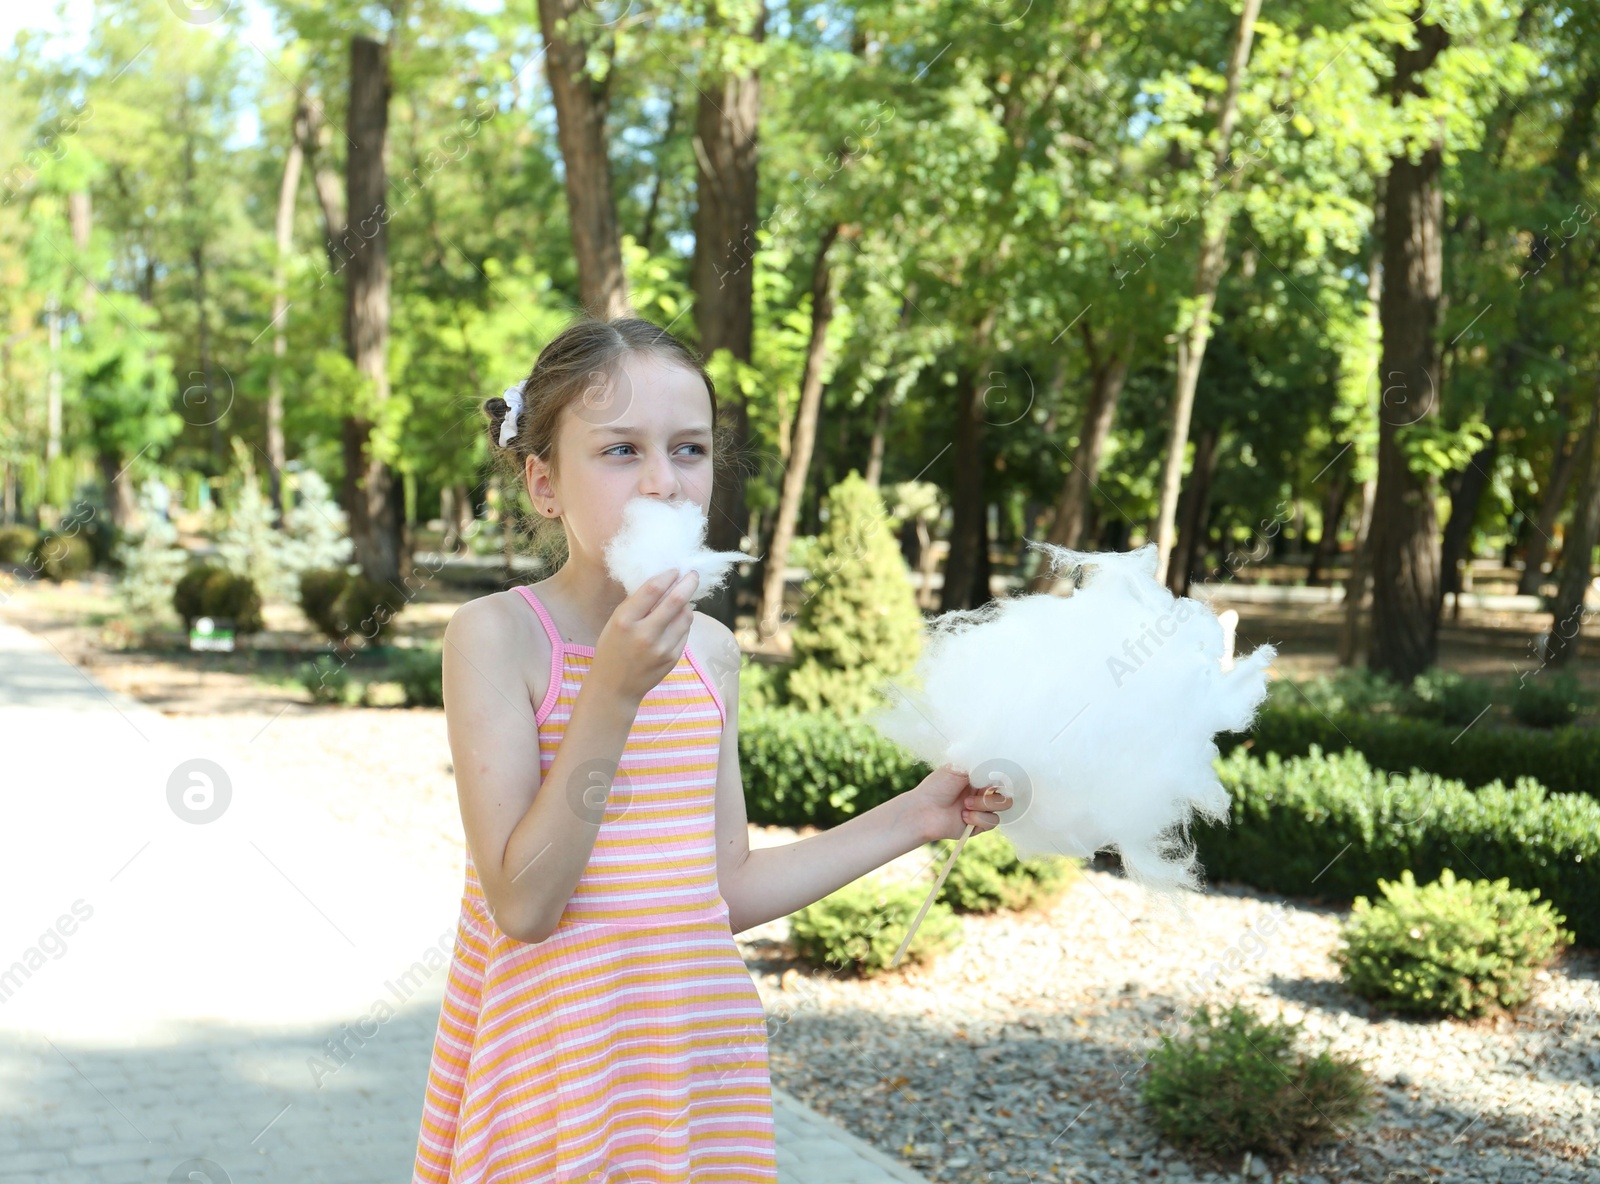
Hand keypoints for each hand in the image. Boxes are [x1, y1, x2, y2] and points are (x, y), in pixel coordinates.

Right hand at [590, 568, 699, 702]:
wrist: (615, 687)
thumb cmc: (612, 648)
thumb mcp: (615, 622)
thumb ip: (636, 603)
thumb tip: (663, 580)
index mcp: (625, 621)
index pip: (653, 589)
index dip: (668, 575)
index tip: (675, 569)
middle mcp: (644, 634)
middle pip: (676, 600)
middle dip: (688, 583)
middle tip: (693, 574)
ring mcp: (662, 648)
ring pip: (686, 615)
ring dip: (687, 602)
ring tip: (683, 596)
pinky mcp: (673, 658)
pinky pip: (685, 631)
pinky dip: (684, 621)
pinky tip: (677, 618)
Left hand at [906, 764, 1013, 842]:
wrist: (924, 810)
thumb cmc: (937, 786)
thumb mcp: (958, 768)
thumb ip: (980, 763)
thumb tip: (998, 758)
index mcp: (979, 775)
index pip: (1002, 773)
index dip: (1003, 775)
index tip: (996, 776)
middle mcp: (983, 790)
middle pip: (1007, 789)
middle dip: (993, 791)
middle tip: (978, 791)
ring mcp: (983, 807)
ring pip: (1004, 805)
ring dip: (984, 805)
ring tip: (965, 805)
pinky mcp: (980, 824)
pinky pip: (993, 821)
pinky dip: (979, 818)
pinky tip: (964, 816)